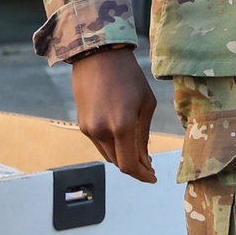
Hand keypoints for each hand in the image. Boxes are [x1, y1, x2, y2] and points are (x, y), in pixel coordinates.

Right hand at [71, 47, 157, 183]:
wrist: (98, 57)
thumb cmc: (129, 76)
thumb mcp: (146, 104)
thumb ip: (143, 135)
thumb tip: (144, 158)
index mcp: (121, 126)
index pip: (129, 165)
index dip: (142, 175)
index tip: (153, 177)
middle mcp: (102, 132)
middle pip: (118, 163)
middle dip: (135, 167)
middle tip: (149, 165)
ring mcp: (89, 130)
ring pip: (108, 156)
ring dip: (123, 157)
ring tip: (139, 153)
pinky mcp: (82, 125)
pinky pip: (100, 144)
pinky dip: (112, 147)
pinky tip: (123, 140)